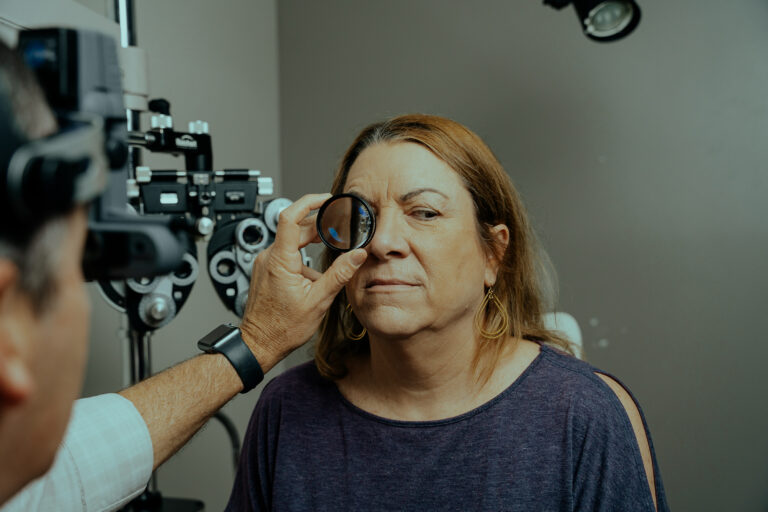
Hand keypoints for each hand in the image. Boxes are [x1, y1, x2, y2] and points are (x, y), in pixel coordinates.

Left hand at [239, 193, 366, 371]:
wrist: (260, 343)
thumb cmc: (282, 327)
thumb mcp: (319, 300)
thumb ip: (340, 274)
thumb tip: (357, 255)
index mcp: (280, 260)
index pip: (290, 217)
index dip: (309, 202)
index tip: (325, 199)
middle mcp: (268, 257)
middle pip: (296, 229)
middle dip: (319, 227)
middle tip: (341, 228)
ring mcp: (265, 263)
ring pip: (291, 242)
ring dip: (312, 243)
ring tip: (332, 250)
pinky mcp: (266, 270)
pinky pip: (286, 254)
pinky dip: (303, 256)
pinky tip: (316, 272)